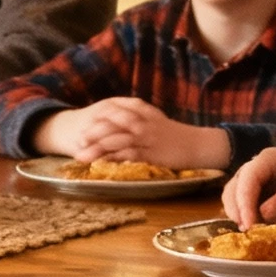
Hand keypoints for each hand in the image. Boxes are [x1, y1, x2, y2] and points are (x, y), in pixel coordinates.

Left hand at [39, 98, 226, 169]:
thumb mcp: (154, 121)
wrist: (198, 144)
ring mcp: (146, 138)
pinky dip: (114, 159)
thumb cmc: (175, 135)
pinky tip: (102, 164)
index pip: (114, 112)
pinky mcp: (152, 154)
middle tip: (76, 141)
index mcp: (142, 112)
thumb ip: (137, 119)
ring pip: (117, 141)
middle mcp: (142, 123)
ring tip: (81, 156)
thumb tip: (118, 124)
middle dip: (92, 133)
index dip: (97, 120)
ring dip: (97, 148)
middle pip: (112, 125)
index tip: (82, 128)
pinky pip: (129, 155)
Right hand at [220, 148, 275, 229]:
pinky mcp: (255, 198)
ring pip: (233, 198)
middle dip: (239, 210)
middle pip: (235, 187)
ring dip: (239, 216)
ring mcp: (254, 183)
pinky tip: (256, 229)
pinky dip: (245, 219)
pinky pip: (241, 208)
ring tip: (254, 231)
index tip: (249, 225)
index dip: (245, 201)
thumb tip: (262, 214)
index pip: (249, 178)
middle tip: (250, 232)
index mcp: (270, 159)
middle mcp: (257, 167)